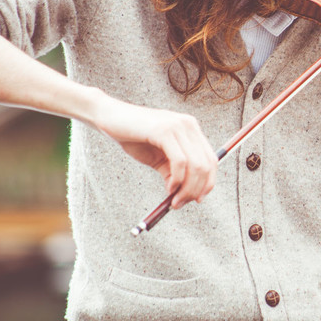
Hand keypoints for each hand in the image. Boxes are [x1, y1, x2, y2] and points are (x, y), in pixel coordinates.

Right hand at [92, 93, 217, 208]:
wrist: (108, 117)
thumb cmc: (133, 136)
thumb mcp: (158, 157)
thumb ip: (173, 172)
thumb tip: (184, 194)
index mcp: (191, 129)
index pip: (212, 159)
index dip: (208, 183)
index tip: (197, 199)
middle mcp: (189, 125)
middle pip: (206, 164)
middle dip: (196, 189)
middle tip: (181, 203)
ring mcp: (178, 126)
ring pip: (196, 165)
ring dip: (187, 189)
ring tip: (174, 200)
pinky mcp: (165, 131)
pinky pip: (180, 162)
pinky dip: (177, 180)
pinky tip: (169, 187)